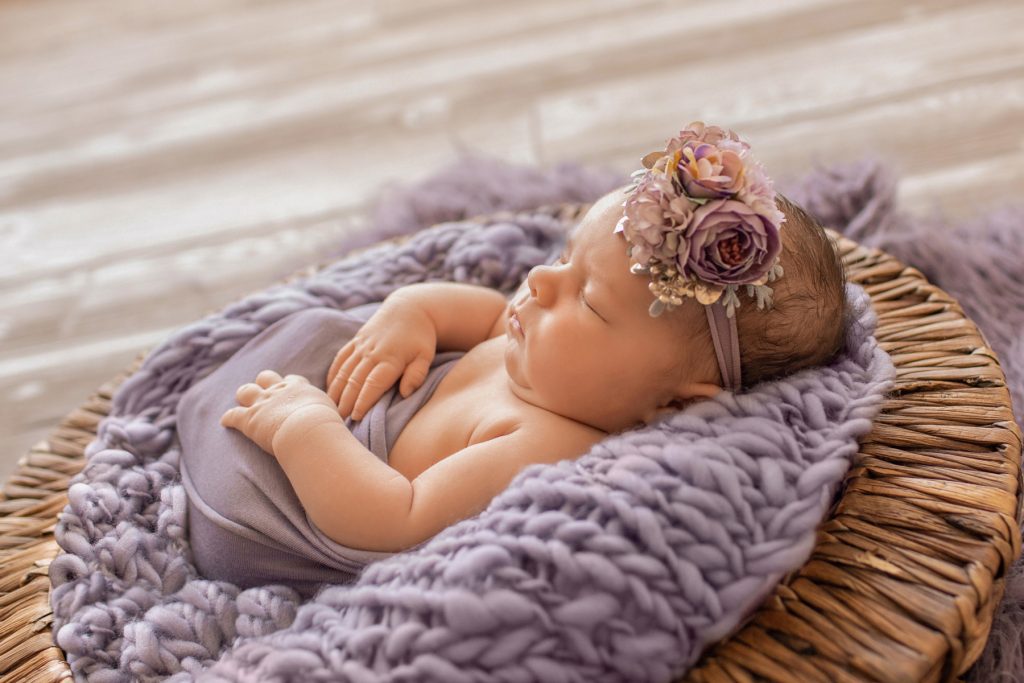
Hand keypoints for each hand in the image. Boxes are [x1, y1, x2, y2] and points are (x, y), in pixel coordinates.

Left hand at [221, 370, 341, 455]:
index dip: (287, 384)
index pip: (292, 380)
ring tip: (242, 402)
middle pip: (266, 377)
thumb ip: (332, 416)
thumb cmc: (326, 425)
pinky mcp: (249, 419)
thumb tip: (346, 428)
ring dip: (244, 396)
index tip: (287, 390)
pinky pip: (232, 415)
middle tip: (263, 393)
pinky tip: (224, 422)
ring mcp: (263, 403)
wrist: (309, 430)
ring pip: (246, 391)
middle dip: (263, 384)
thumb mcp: (334, 414)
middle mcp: (279, 390)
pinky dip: (228, 419)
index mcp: (300, 388)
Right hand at [326, 294, 436, 419]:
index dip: (363, 401)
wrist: (409, 309)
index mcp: (390, 358)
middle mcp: (372, 353)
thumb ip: (417, 375)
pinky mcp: (355, 342)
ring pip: (343, 371)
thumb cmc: (420, 338)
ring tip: (330, 409)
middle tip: (339, 420)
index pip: (373, 383)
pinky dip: (333, 375)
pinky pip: (340, 360)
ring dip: (336, 391)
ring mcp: (361, 346)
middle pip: (354, 380)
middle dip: (346, 401)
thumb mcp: (425, 356)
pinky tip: (329, 390)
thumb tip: (405, 394)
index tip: (356, 417)